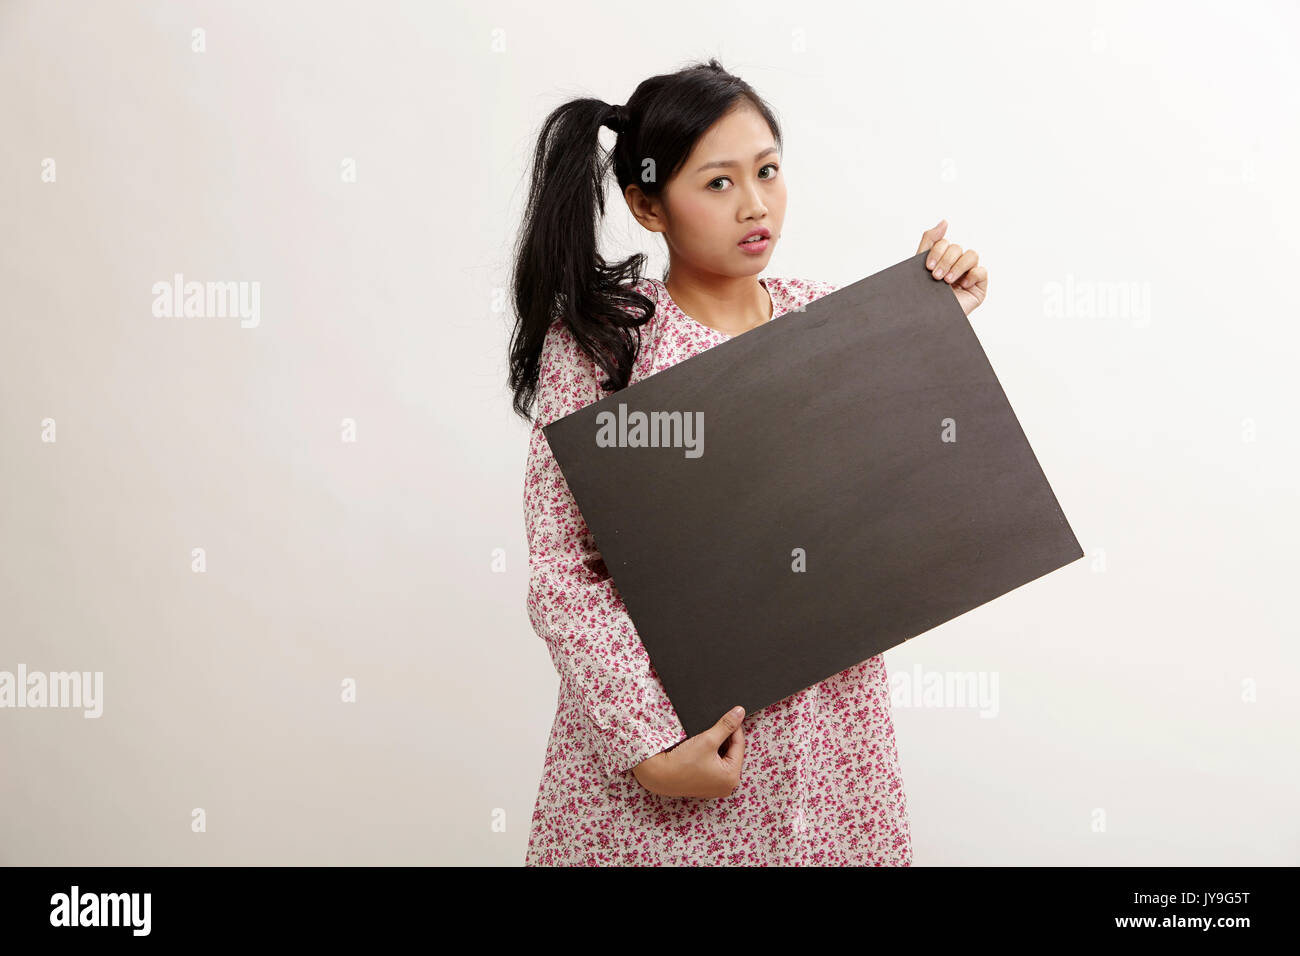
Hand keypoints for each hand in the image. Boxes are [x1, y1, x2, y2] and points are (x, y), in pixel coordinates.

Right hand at [631, 705, 746, 797]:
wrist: (658, 775)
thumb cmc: (682, 762)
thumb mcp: (708, 739)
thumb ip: (726, 725)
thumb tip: (739, 712)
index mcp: (732, 777)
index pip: (739, 745)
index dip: (736, 728)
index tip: (733, 715)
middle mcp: (726, 786)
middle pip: (732, 753)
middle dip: (726, 738)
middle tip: (719, 724)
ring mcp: (716, 787)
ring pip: (723, 759)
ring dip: (719, 746)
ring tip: (709, 736)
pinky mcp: (705, 786)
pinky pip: (715, 766)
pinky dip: (711, 756)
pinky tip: (703, 747)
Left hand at [916, 219, 987, 316]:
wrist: (927, 321)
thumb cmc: (923, 297)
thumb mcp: (920, 266)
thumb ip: (930, 241)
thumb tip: (944, 222)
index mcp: (942, 258)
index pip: (945, 243)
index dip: (938, 251)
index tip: (928, 267)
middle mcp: (957, 265)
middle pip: (958, 248)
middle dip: (946, 260)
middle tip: (937, 277)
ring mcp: (969, 275)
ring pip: (972, 255)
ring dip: (958, 266)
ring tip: (947, 282)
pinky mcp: (979, 286)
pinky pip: (982, 271)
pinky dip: (972, 275)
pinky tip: (962, 285)